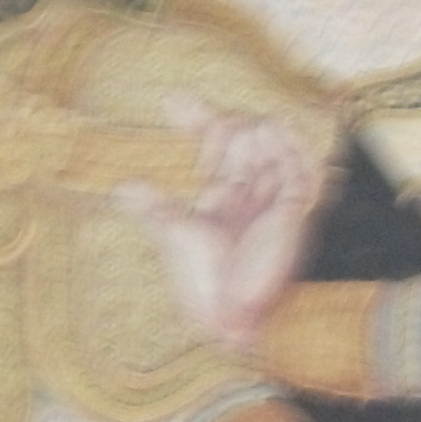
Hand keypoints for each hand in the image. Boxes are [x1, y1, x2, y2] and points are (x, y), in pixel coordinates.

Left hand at [118, 98, 324, 350]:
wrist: (234, 320)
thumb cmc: (204, 285)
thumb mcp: (173, 237)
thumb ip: (153, 208)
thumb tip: (120, 187)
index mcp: (222, 198)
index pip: (216, 147)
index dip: (199, 119)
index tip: (171, 100)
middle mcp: (250, 193)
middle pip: (244, 138)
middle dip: (223, 123)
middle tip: (200, 126)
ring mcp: (274, 200)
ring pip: (274, 144)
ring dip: (254, 130)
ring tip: (232, 135)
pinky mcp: (294, 211)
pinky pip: (300, 167)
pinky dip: (286, 145)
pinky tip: (266, 132)